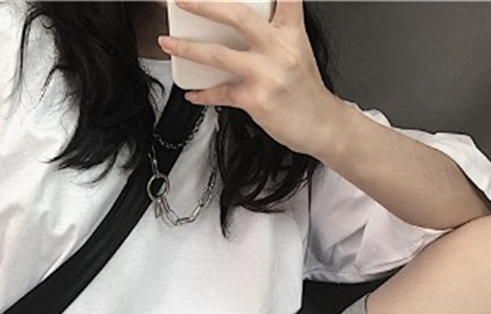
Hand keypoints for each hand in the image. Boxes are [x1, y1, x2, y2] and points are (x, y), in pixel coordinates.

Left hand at [158, 0, 343, 157]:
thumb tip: (236, 27)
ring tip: (169, 43)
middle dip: (204, 5)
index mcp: (291, 31)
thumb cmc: (305, 92)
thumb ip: (273, 34)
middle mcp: (279, 48)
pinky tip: (193, 93)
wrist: (321, 125)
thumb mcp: (297, 52)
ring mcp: (267, 74)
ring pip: (219, 54)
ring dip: (188, 48)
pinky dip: (203, 93)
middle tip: (182, 1)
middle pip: (237, 15)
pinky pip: (220, 92)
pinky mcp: (256, 99)